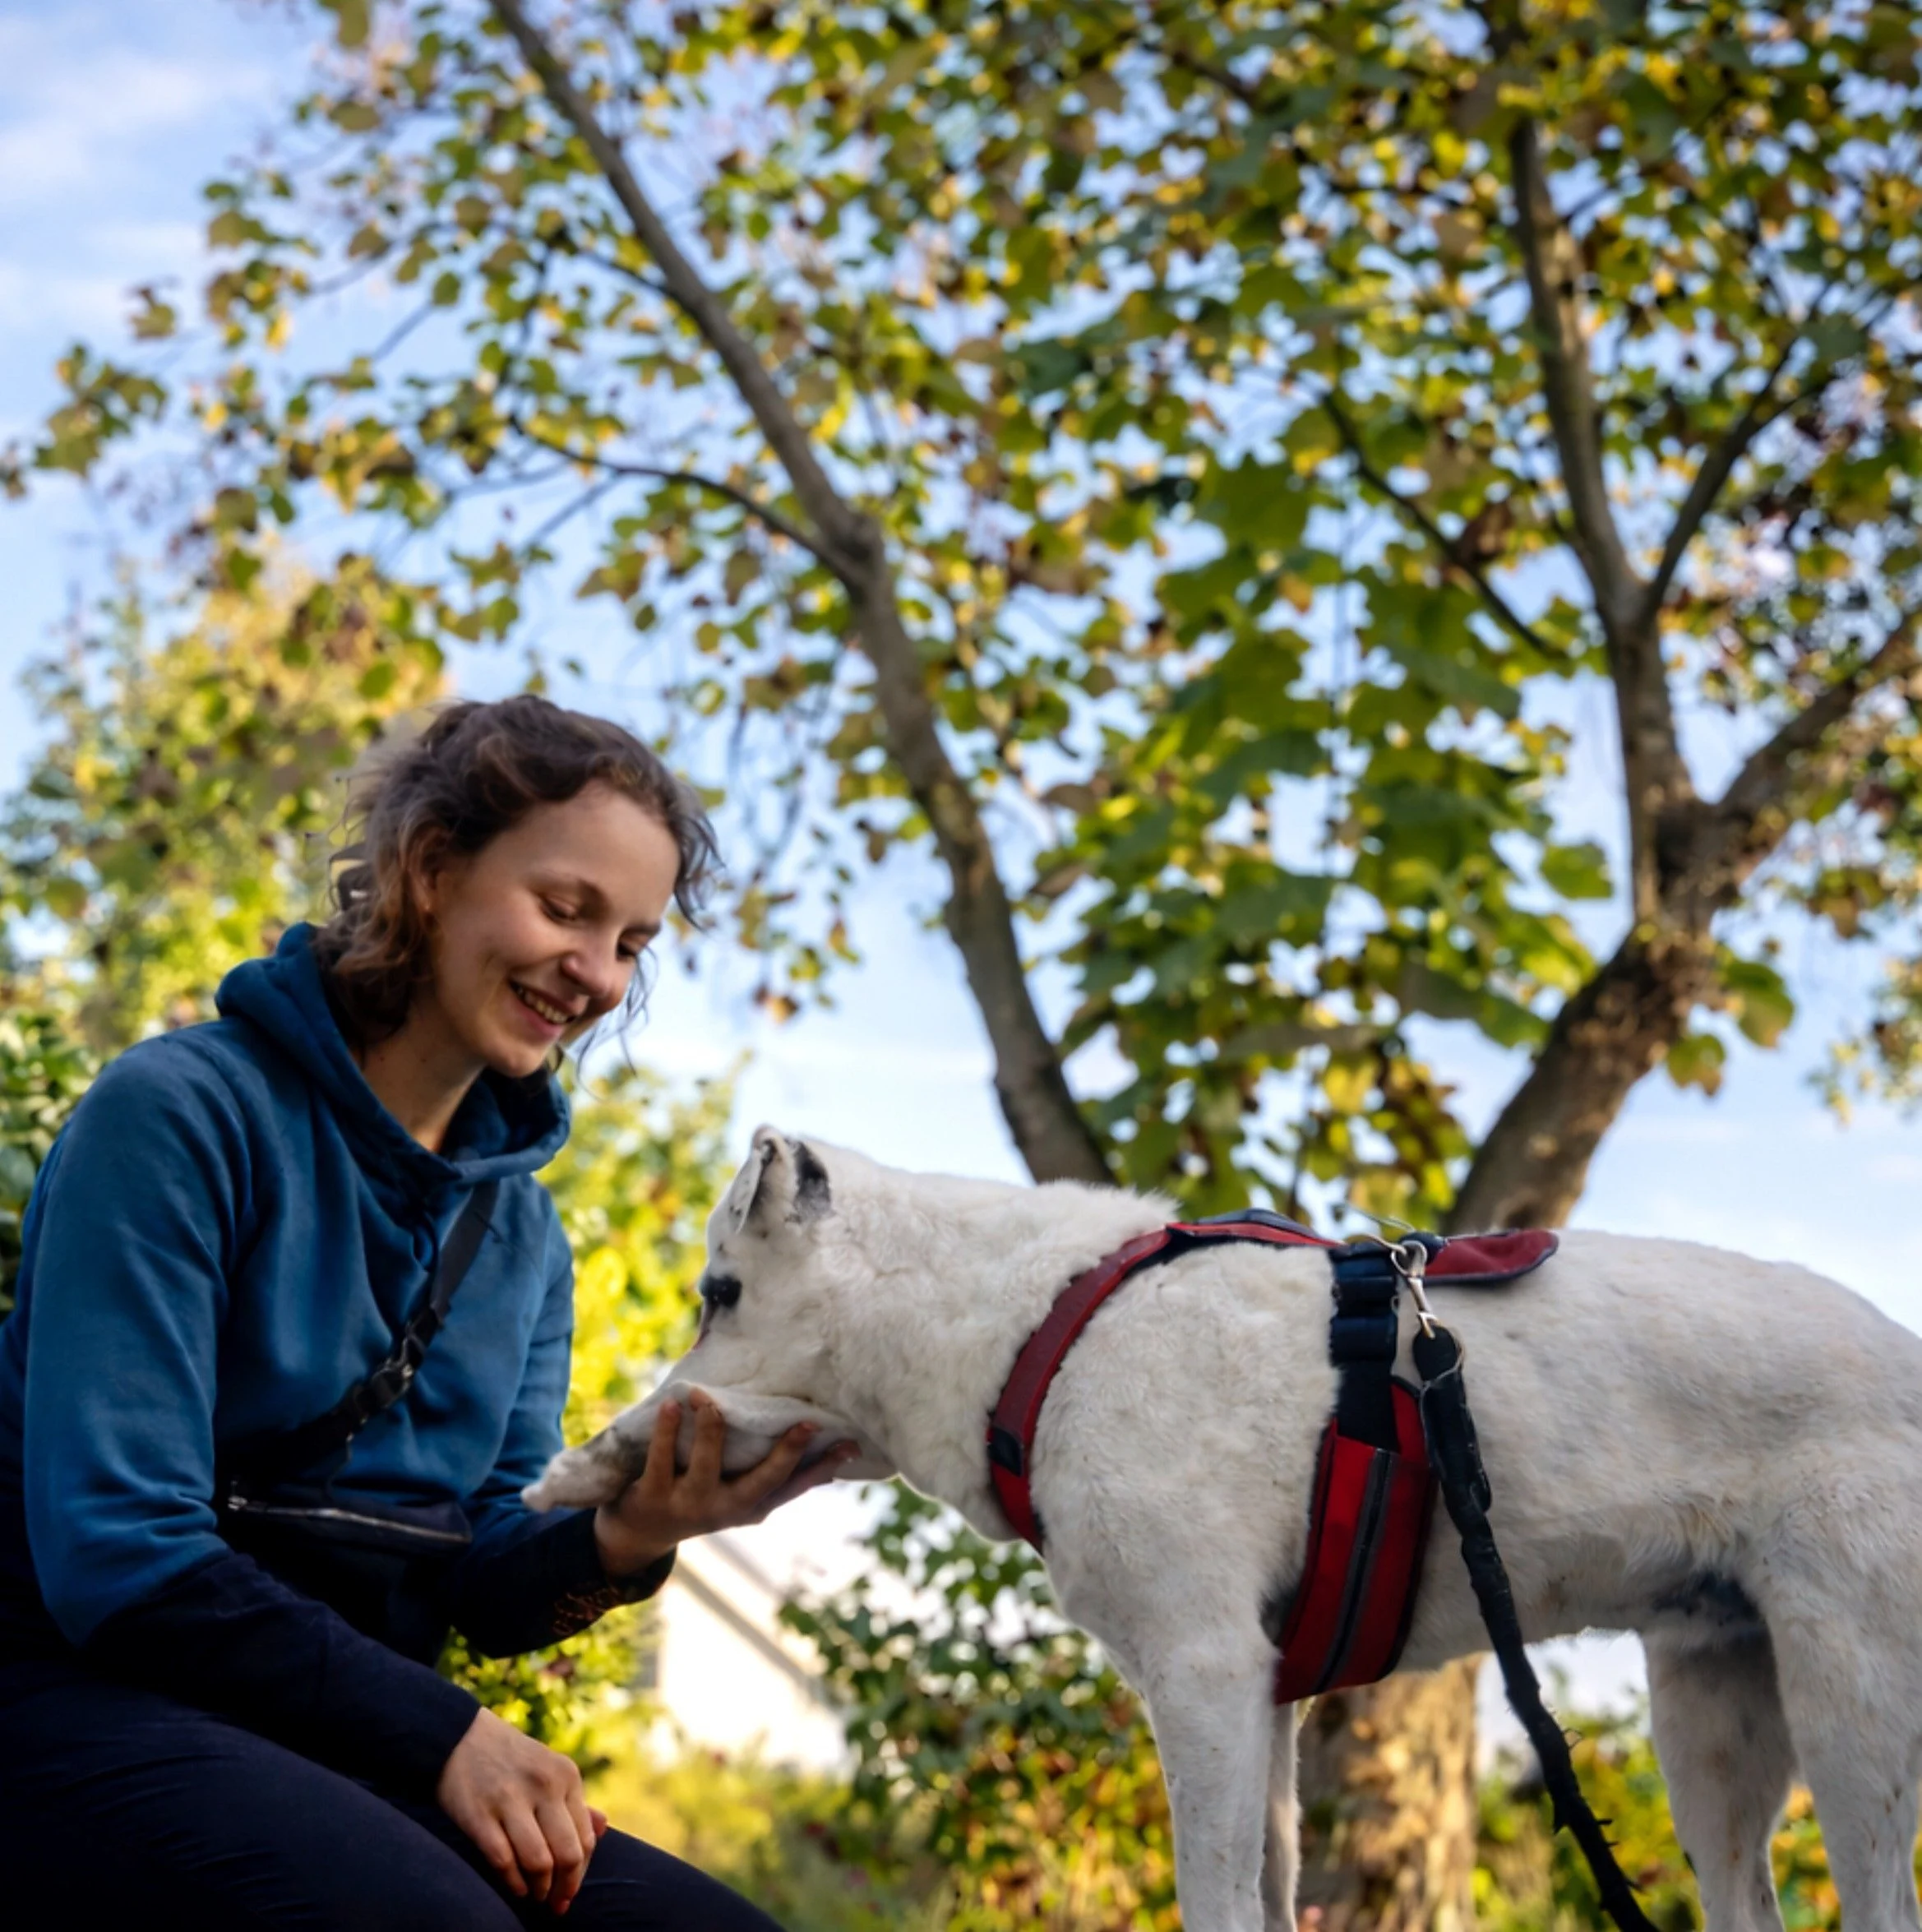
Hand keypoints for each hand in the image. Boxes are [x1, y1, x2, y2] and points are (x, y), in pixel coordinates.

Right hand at [437, 1707, 598, 1913]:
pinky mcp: (479, 1813)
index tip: (570, 1892)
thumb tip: (603, 1829)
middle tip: (556, 1902)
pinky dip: (512, 1882)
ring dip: (539, 1888)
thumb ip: (575, 1802)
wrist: (459, 1736)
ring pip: (539, 1862)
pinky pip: (503, 1860)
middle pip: (568, 1854)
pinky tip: (515, 1887)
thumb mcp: (550, 1770)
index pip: (586, 1839)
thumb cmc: (511, 1761)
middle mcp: (544, 1785)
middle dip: (564, 1887)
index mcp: (567, 1775)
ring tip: (535, 1894)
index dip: (581, 1873)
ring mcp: (511, 1799)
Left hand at [593, 1388, 857, 1577]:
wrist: (639, 1534)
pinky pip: (662, 1461)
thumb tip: (832, 1443)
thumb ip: (774, 1470)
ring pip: (706, 1467)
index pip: (795, 1485)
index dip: (824, 1466)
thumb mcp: (739, 1494)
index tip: (850, 1443)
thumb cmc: (700, 1498)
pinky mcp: (653, 1497)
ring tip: (709, 1398)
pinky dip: (668, 1432)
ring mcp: (690, 1504)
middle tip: (806, 1424)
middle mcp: (726, 1508)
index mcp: (751, 1504)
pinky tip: (674, 1406)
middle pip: (762, 1481)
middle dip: (786, 1453)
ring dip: (710, 1429)